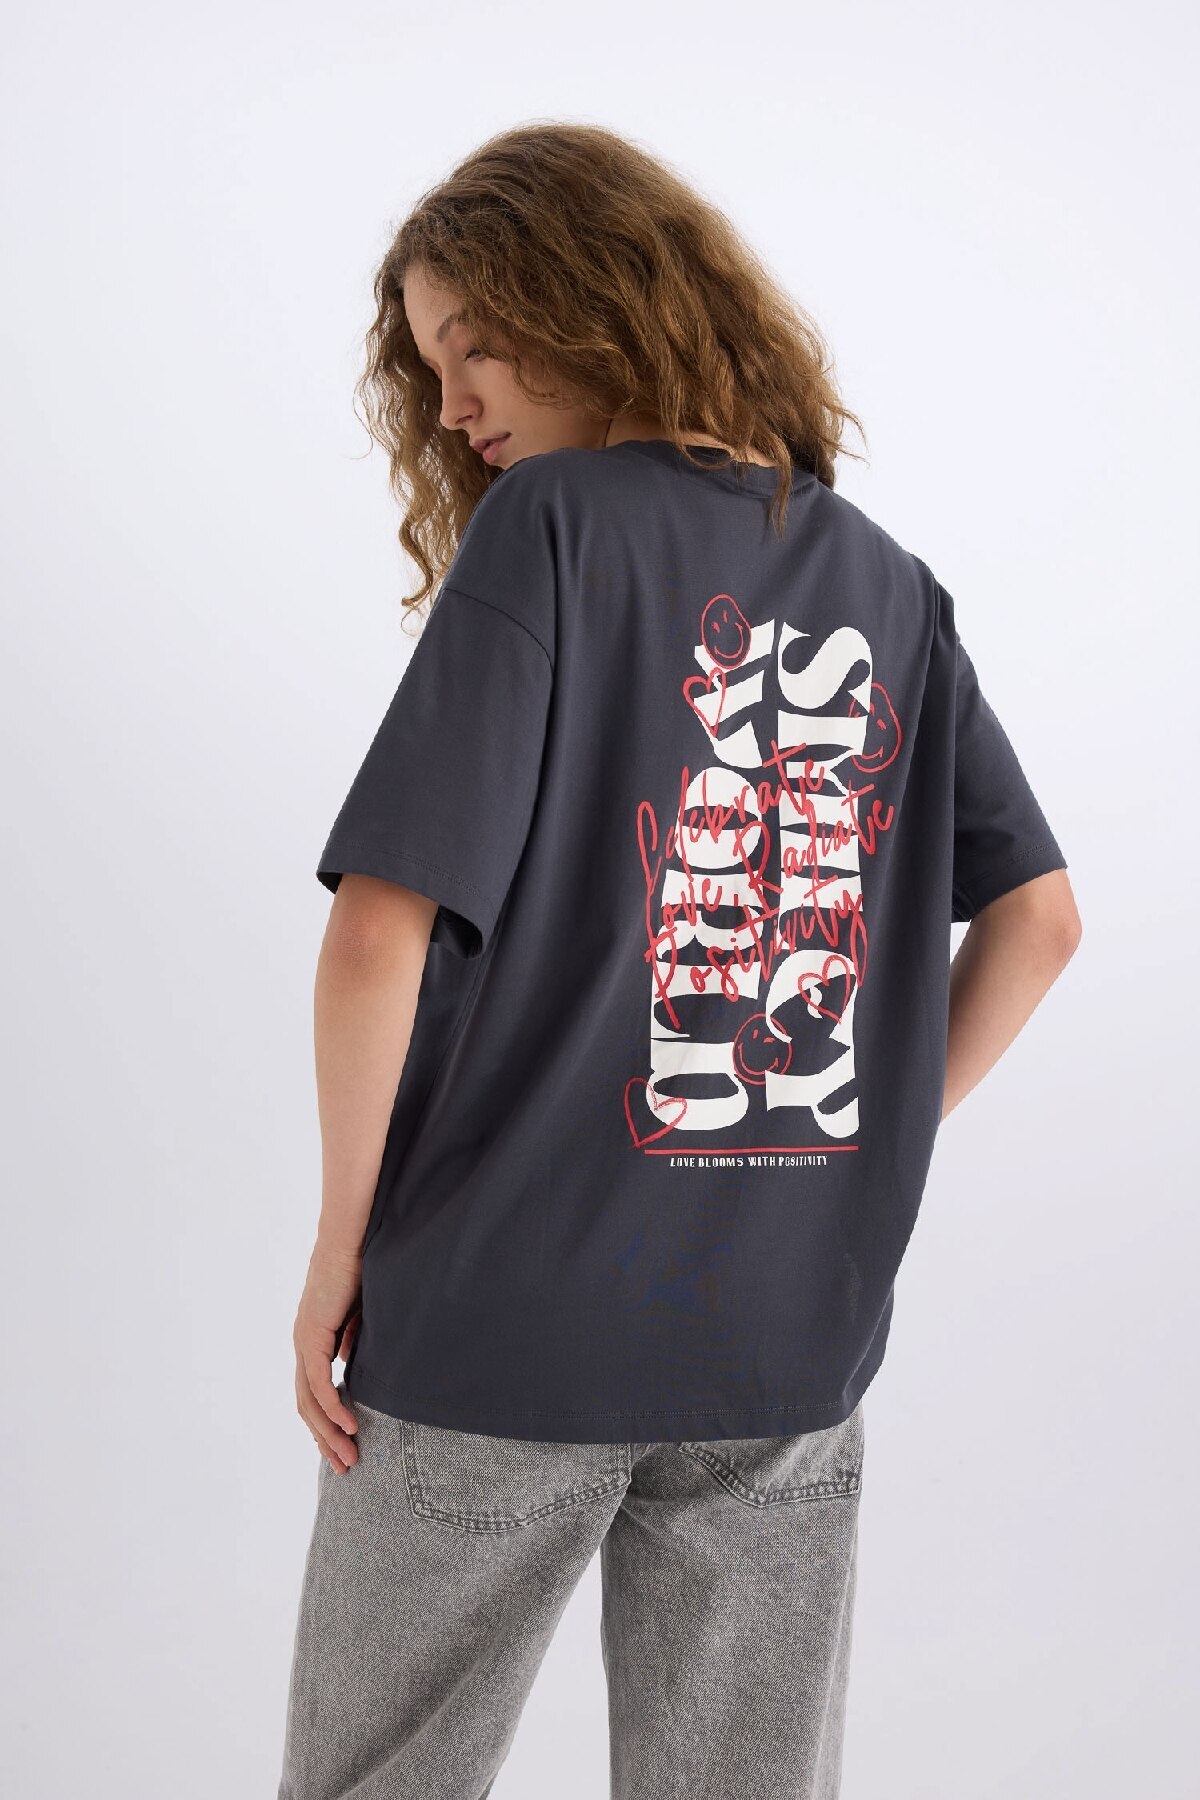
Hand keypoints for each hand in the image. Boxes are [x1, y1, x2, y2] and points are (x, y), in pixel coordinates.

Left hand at [293, 1240, 361, 1472]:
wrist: (351, 1237)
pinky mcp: (312, 1336)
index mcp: (313, 1341)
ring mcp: (305, 1342)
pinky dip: (333, 1408)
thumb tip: (349, 1360)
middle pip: (308, 1407)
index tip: (347, 1447)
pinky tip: (349, 1426)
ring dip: (328, 1433)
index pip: (315, 1394)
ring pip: (310, 1402)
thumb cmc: (359, 1267)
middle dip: (326, 1440)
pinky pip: (320, 1382)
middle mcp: (303, 1345)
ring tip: (349, 1457)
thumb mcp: (359, 1314)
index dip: (328, 1423)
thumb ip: (352, 1338)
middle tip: (347, 1467)